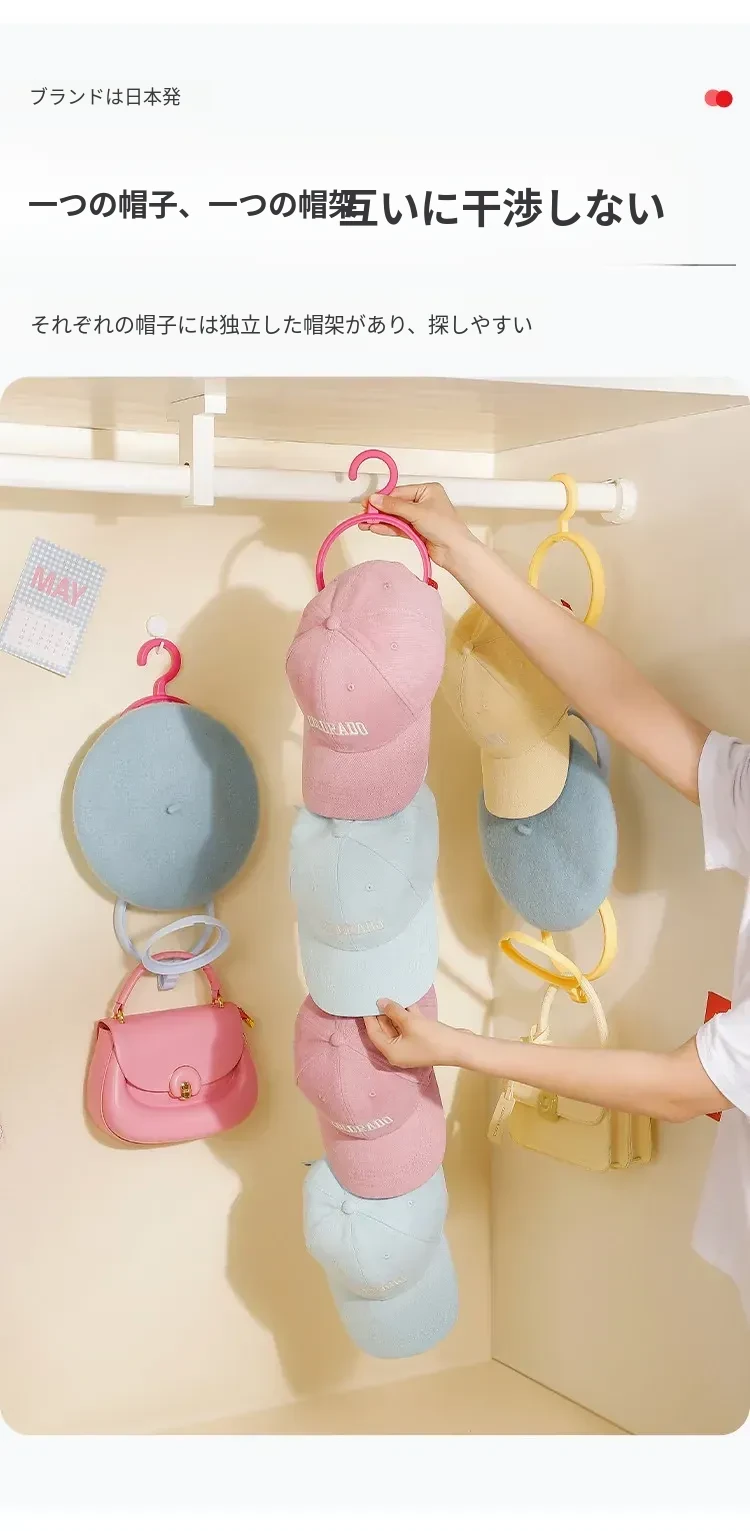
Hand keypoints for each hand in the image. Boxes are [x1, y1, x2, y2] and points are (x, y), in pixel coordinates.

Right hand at [358, 481, 475, 569]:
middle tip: (363, 515)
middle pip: (396, 504)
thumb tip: (374, 499)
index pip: (399, 491)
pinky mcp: (417, 531)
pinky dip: (387, 528)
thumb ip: (394, 506)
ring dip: (381, 521)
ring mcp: (420, 517)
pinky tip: (375, 528)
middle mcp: (423, 502)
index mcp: (427, 490)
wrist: (455, 551)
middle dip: (380, 511)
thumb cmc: (444, 527)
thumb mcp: (417, 512)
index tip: (367, 503)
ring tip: (365, 524)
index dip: (382, 498)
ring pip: (396, 517)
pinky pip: (399, 527)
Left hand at [363, 999, 463, 1069]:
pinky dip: (408, 1015)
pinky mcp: (421, 1040)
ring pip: (398, 1026)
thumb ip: (393, 1011)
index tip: (365, 1001)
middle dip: (382, 1013)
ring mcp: (410, 1046)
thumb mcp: (410, 1022)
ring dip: (396, 1012)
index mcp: (391, 1051)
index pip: (373, 1033)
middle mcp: (398, 1051)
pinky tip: (407, 999)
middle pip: (385, 1030)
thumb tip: (380, 1002)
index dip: (369, 1017)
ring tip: (390, 993)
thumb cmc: (432, 1038)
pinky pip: (409, 1026)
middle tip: (378, 994)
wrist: (460, 1047)